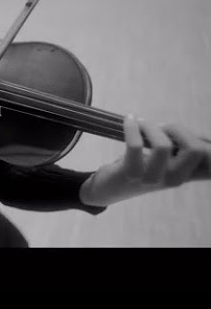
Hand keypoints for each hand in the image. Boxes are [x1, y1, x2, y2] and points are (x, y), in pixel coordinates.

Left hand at [80, 115, 210, 206]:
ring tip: (141, 123)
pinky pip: (135, 145)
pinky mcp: (130, 173)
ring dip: (150, 126)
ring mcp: (153, 178)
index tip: (194, 135)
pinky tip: (129, 120)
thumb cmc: (142, 167)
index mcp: (188, 174)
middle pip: (198, 150)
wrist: (108, 188)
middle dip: (178, 129)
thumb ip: (187, 149)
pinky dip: (131, 127)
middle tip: (161, 127)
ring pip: (163, 145)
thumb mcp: (169, 160)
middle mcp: (175, 179)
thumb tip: (208, 140)